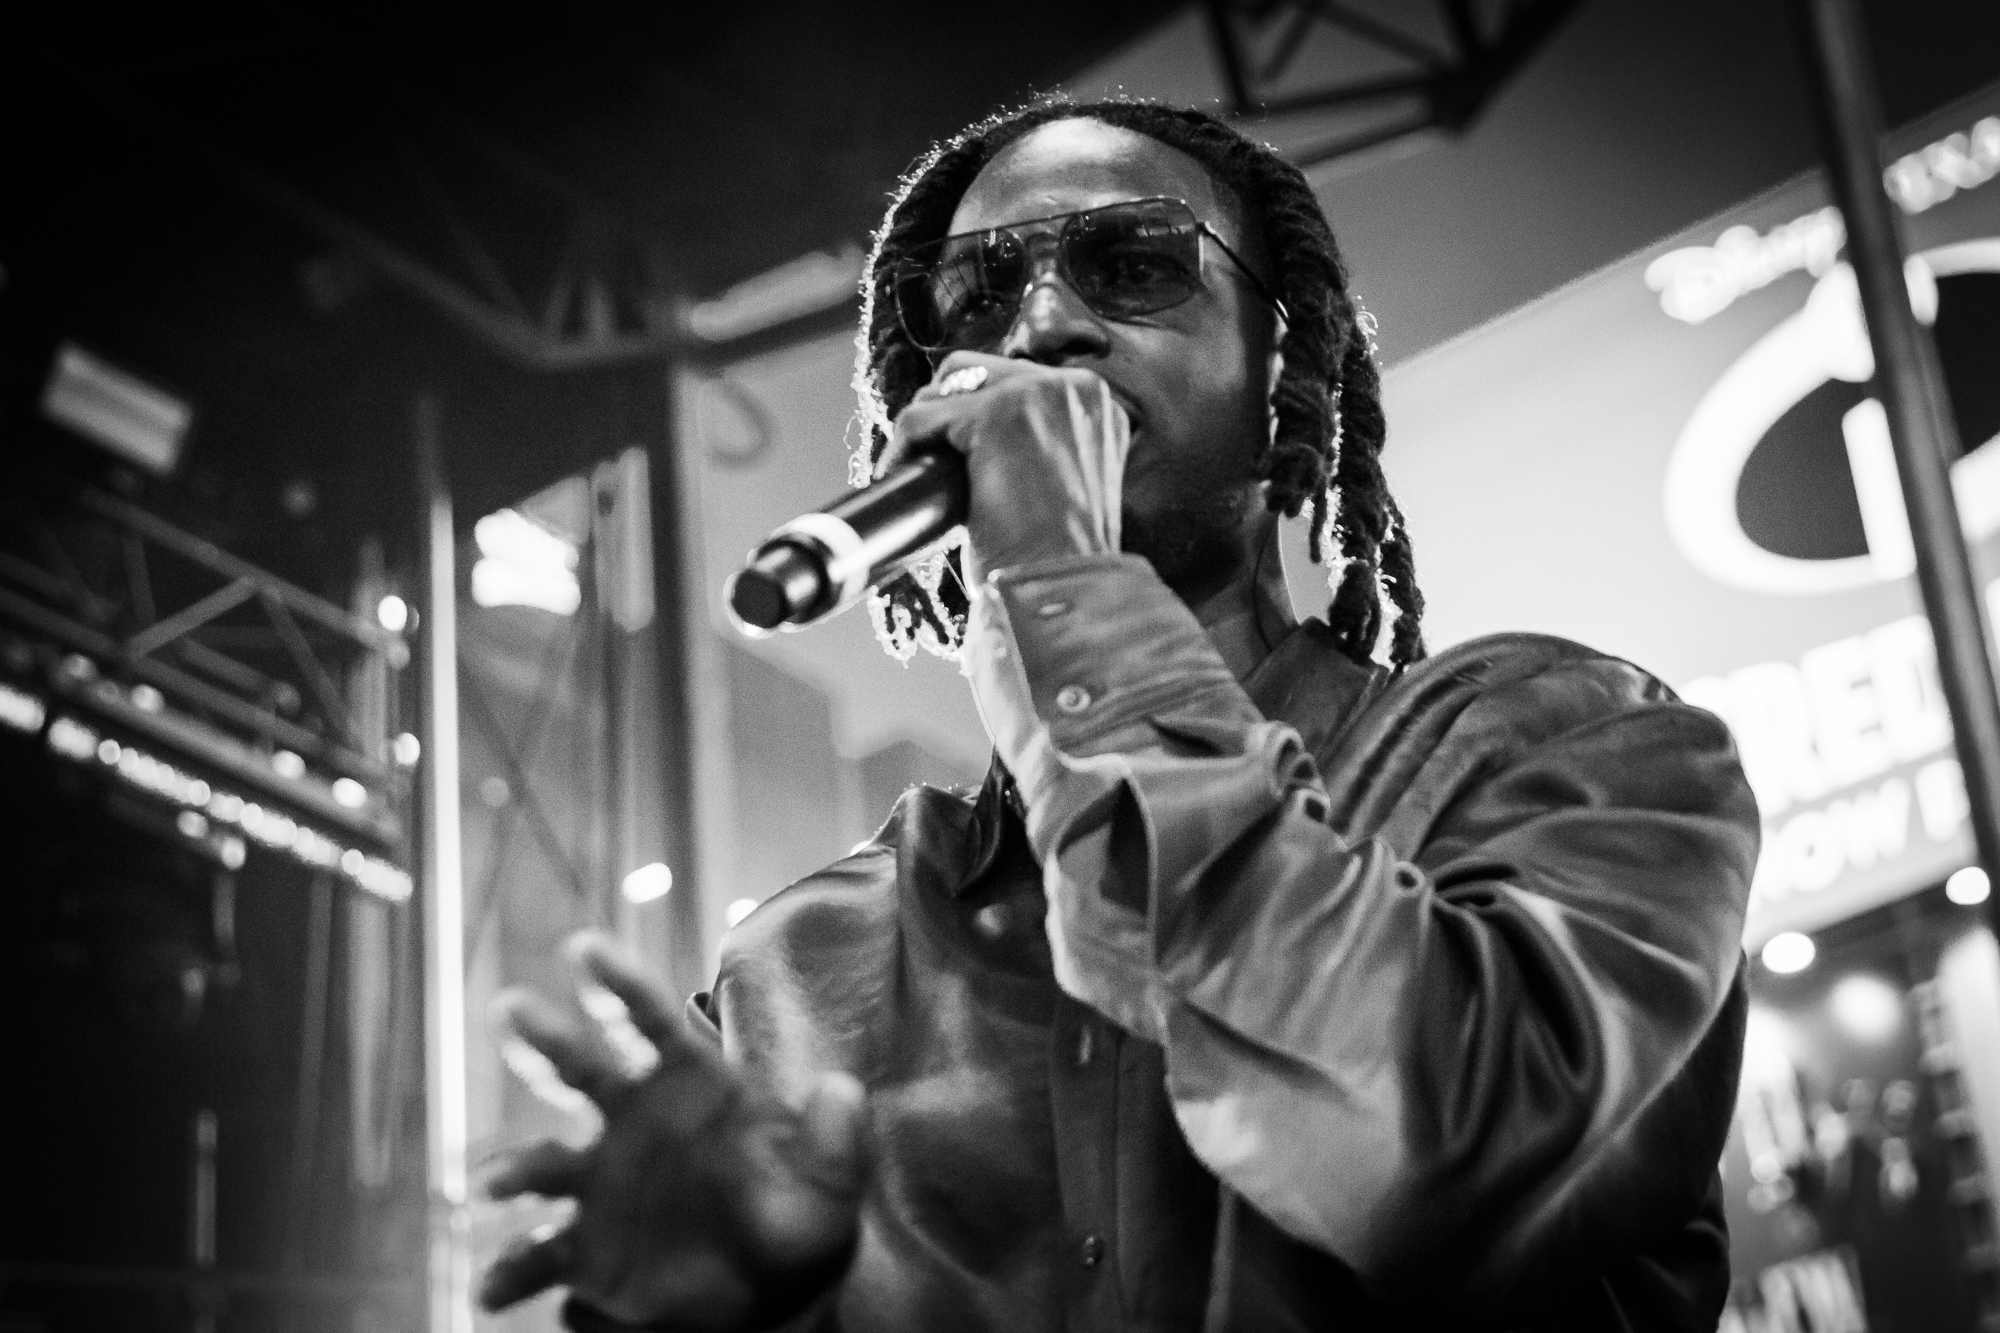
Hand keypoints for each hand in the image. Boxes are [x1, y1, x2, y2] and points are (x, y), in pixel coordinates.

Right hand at [479, 934, 867, 1330]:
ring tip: (497, 1185)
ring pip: (544, 1163)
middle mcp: (632, 1123)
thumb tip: (840, 1090)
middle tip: (509, 1008)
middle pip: (580, 1069)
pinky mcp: (584, 1250)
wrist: (770, 1302)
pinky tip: (495, 1290)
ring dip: (516, 1170)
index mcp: (689, 1086)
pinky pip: (538, 1255)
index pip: (651, 1020)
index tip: (582, 946)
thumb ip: (834, 1142)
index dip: (618, 982)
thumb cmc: (798, 1229)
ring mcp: (601, 1184)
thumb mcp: (828, 1189)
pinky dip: (512, 1270)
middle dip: (543, 1038)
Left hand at [882, 353, 1132, 589]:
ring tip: (914, 467)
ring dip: (924, 425)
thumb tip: (976, 432)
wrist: (1065, 588)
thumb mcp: (1064, 481)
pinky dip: (902, 446)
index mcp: (1095, 401)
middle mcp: (1074, 386)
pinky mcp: (995, 412)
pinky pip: (922, 416)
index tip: (954, 450)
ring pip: (947, 386)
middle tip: (928, 458)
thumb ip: (1038, 442)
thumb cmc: (1061, 555)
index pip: (1016, 379)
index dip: (975, 411)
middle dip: (946, 409)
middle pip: (979, 370)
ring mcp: (1036, 392)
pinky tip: (899, 475)